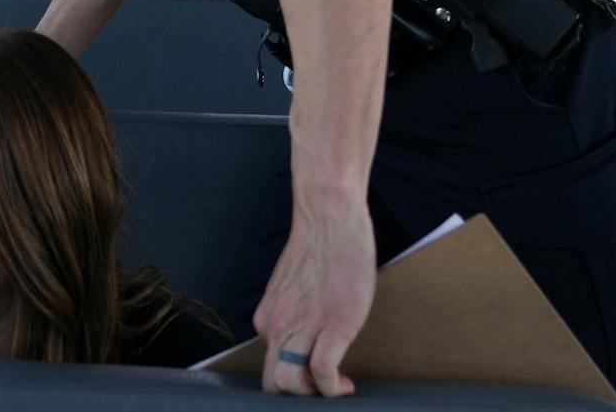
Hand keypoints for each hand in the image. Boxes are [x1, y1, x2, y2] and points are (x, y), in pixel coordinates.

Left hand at [253, 196, 375, 396]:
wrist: (329, 220)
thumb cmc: (317, 250)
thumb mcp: (290, 290)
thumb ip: (290, 317)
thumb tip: (303, 342)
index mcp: (267, 318)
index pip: (268, 368)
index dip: (290, 382)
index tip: (309, 382)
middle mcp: (277, 325)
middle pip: (273, 383)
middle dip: (298, 396)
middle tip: (321, 390)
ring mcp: (304, 326)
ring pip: (291, 384)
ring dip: (314, 394)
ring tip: (335, 386)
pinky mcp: (334, 326)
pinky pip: (323, 373)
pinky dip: (334, 388)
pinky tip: (347, 384)